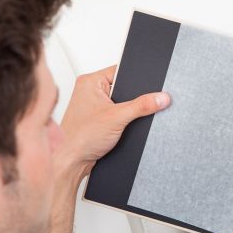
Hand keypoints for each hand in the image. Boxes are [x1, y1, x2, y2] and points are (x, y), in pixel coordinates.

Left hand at [57, 65, 169, 180]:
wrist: (71, 162)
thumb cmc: (79, 138)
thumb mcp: (118, 117)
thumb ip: (142, 106)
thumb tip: (161, 98)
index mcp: (90, 81)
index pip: (121, 71)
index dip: (136, 80)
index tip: (149, 88)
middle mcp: (90, 91)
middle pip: (123, 88)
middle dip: (131, 100)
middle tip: (127, 111)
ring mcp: (93, 106)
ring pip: (121, 104)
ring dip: (125, 113)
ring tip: (119, 122)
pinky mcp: (97, 120)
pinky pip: (117, 116)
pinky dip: (122, 122)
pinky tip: (118, 130)